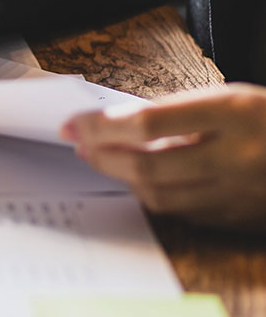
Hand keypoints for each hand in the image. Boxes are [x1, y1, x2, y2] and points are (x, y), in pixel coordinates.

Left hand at [62, 85, 265, 224]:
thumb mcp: (234, 98)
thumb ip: (181, 112)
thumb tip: (118, 125)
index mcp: (237, 113)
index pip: (150, 123)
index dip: (103, 126)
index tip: (73, 123)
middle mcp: (239, 156)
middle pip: (148, 165)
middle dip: (103, 156)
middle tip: (79, 144)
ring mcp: (241, 193)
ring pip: (161, 195)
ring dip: (122, 178)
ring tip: (101, 159)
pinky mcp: (242, 218)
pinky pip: (184, 212)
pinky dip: (154, 195)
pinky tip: (139, 180)